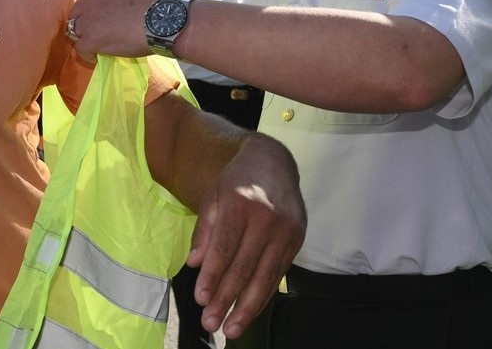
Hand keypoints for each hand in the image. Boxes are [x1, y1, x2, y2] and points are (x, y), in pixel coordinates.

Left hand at [68, 0, 163, 58]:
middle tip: (96, 35)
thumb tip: (120, 13)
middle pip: (77, 13)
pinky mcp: (91, 38)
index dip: (94, 12)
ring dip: (86, 39)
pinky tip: (99, 56)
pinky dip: (88, 54)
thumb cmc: (158, 8)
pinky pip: (81, 48)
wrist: (165, 21)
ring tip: (99, 47)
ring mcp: (90, 19)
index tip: (102, 21)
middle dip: (84, 24)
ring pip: (76, 30)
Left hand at [187, 133, 305, 338]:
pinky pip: (278, 274)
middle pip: (244, 267)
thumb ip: (204, 230)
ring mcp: (286, 230)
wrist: (274, 163)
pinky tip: (250, 311)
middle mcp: (267, 218)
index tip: (200, 300)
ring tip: (231, 329)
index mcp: (241, 203)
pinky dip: (263, 295)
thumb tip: (194, 264)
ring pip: (264, 276)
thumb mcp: (214, 196)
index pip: (225, 248)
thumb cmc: (237, 181)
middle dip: (226, 299)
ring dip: (247, 307)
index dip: (212, 277)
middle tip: (211, 324)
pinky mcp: (297, 239)